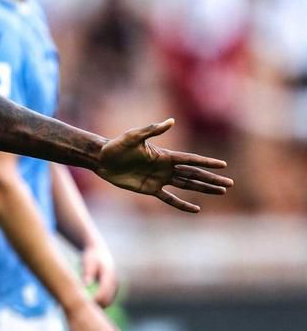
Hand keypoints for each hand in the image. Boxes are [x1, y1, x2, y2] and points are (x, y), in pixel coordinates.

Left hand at [81, 244, 117, 307]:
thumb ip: (88, 273)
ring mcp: (115, 287)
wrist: (99, 252)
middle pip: (107, 300)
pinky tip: (88, 306)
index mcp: (109, 275)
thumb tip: (86, 284)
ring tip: (84, 310)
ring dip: (98, 307)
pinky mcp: (113, 289)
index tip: (83, 304)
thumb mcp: (88, 262)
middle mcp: (114, 282)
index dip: (95, 301)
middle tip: (82, 311)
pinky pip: (107, 300)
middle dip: (96, 306)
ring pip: (108, 302)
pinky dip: (99, 304)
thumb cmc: (92, 257)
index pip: (104, 293)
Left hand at [96, 119, 232, 212]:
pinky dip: (182, 204)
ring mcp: (159, 179)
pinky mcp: (150, 189)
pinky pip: (169, 199)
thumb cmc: (116, 146)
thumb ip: (152, 130)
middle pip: (193, 174)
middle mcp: (165, 167)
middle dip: (211, 179)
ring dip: (203, 189)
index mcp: (164, 155)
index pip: (190, 160)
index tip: (223, 165)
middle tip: (229, 184)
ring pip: (186, 185)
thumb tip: (171, 121)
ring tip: (220, 192)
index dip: (206, 163)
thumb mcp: (133, 137)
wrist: (101, 159)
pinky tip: (196, 209)